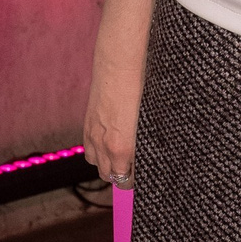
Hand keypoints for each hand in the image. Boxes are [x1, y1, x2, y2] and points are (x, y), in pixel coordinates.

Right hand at [83, 0, 155, 185]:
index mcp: (122, 146)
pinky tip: (111, 145)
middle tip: (139, 169)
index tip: (147, 177)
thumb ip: (149, 140)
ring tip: (126, 159)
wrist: (120, 59)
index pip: (126, 181)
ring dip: (110, 166)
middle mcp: (104, 144)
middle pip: (110, 176)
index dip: (137, 182)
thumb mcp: (152, 117)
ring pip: (97, 165)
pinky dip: (99, 153)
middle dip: (123, 176)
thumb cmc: (143, 85)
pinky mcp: (88, 122)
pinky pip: (89, 149)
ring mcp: (93, 134)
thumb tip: (152, 154)